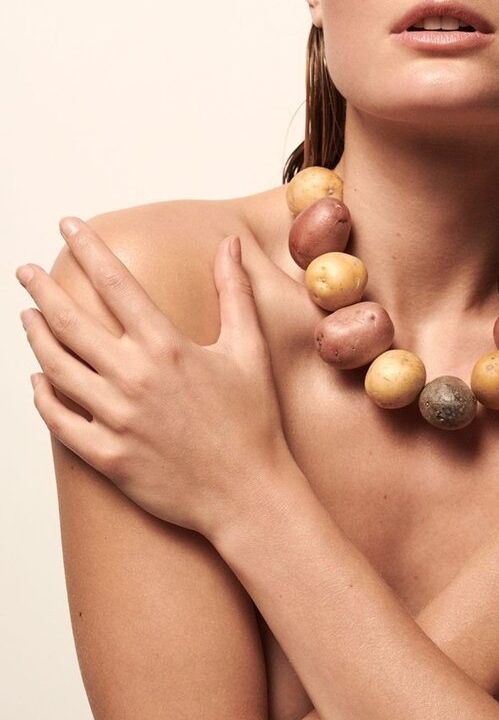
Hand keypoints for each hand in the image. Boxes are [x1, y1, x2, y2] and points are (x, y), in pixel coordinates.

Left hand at [17, 218, 294, 537]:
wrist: (249, 493)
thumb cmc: (253, 422)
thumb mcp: (249, 349)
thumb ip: (235, 292)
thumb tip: (229, 244)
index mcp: (167, 348)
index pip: (115, 283)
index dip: (88, 248)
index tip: (69, 226)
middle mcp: (135, 379)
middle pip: (70, 323)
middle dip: (41, 290)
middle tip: (25, 272)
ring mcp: (117, 419)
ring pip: (57, 369)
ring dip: (36, 338)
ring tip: (27, 318)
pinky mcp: (107, 456)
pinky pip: (59, 421)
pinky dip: (43, 397)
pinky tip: (38, 380)